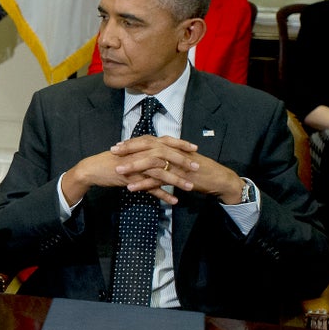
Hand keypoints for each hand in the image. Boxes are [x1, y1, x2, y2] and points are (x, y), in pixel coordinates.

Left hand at [113, 136, 241, 203]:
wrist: (216, 178)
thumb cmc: (196, 169)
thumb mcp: (179, 159)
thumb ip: (165, 156)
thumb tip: (150, 154)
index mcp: (170, 146)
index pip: (148, 141)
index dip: (132, 143)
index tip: (117, 145)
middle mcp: (171, 152)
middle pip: (146, 147)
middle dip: (128, 150)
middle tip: (112, 152)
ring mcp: (175, 163)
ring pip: (150, 162)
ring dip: (133, 166)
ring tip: (118, 170)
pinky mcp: (178, 176)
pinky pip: (158, 180)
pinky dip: (144, 184)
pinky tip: (131, 188)